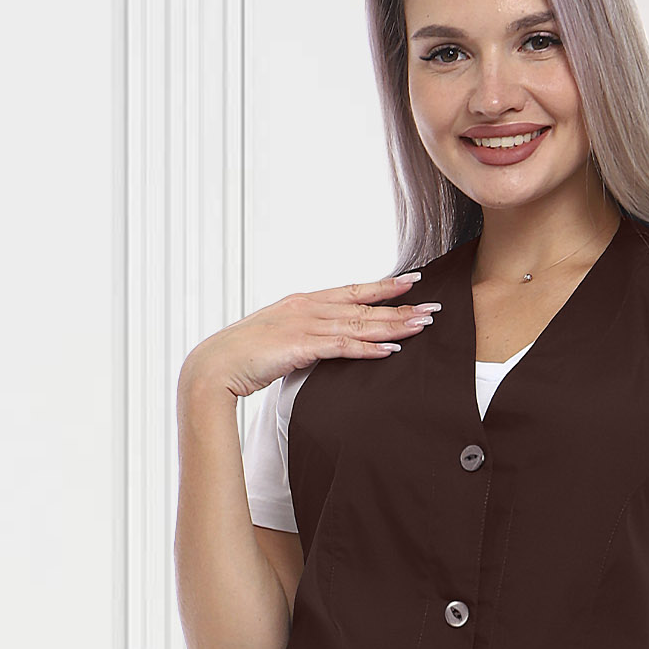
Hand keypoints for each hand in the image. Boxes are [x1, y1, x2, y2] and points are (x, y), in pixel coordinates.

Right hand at [178, 273, 440, 407]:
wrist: (214, 367)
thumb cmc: (243, 357)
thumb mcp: (279, 340)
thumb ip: (304, 337)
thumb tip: (322, 345)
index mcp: (303, 302)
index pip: (351, 291)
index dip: (382, 287)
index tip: (411, 282)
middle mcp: (307, 307)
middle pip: (363, 305)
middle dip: (401, 305)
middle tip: (434, 305)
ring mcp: (304, 325)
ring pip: (359, 324)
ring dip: (393, 325)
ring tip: (423, 325)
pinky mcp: (300, 347)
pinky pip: (342, 347)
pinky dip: (368, 348)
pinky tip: (391, 351)